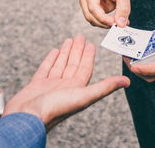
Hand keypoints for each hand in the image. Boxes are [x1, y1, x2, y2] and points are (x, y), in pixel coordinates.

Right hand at [3, 35, 129, 131]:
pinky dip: (50, 60)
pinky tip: (54, 51)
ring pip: (60, 65)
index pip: (85, 68)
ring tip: (68, 40)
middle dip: (77, 50)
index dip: (89, 56)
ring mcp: (50, 86)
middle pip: (73, 64)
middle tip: (80, 36)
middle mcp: (64, 87)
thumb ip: (104, 87)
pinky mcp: (36, 85)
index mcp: (76, 89)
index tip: (91, 44)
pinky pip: (45, 69)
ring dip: (65, 53)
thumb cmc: (55, 110)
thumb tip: (127, 82)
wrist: (27, 118)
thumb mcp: (83, 96)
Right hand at [77, 0, 132, 27]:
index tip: (115, 23)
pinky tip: (114, 18)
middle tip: (117, 25)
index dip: (103, 18)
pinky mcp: (87, 5)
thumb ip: (123, 9)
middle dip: (103, 22)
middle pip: (89, 15)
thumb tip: (120, 24)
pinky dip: (104, 21)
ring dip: (104, 22)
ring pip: (91, 18)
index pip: (93, 8)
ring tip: (118, 20)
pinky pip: (94, 17)